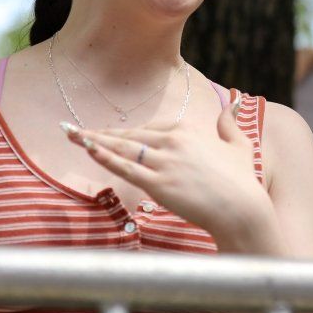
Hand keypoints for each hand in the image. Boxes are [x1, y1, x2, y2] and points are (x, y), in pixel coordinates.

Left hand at [65, 96, 270, 243]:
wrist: (242, 209)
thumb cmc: (242, 181)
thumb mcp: (239, 145)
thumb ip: (229, 124)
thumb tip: (232, 103)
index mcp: (187, 130)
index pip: (150, 129)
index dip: (126, 135)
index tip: (107, 135)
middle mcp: (172, 141)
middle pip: (129, 136)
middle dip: (100, 134)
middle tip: (72, 130)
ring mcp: (164, 162)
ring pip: (122, 149)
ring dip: (93, 140)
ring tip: (70, 134)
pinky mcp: (158, 184)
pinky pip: (125, 168)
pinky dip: (104, 157)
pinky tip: (87, 149)